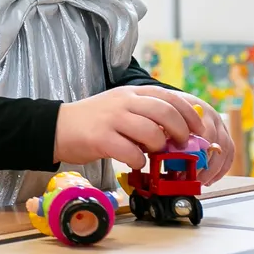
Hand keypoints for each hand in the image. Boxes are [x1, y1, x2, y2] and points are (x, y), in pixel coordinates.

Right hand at [54, 86, 206, 170]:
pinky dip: (139, 161)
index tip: (199, 130)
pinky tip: (134, 161)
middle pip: (165, 112)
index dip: (189, 114)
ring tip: (152, 153)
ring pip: (152, 132)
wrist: (55, 127)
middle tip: (181, 144)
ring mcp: (111, 119)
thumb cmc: (92, 121)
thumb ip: (145, 114)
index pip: (169, 97)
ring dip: (159, 147)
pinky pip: (132, 153)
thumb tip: (179, 132)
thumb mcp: (120, 108)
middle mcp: (123, 102)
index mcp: (130, 93)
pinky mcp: (101, 138)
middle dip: (180, 131)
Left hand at [166, 90, 236, 184]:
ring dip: (212, 170)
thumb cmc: (166, 110)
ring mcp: (222, 126)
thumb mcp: (161, 116)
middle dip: (203, 164)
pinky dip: (220, 170)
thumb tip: (161, 149)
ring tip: (198, 182)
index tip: (182, 166)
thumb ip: (162, 130)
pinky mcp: (225, 136)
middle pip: (217, 144)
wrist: (176, 101)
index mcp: (197, 110)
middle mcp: (213, 117)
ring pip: (225, 152)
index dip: (194, 153)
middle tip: (189, 178)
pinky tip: (209, 179)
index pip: (204, 134)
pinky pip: (229, 155)